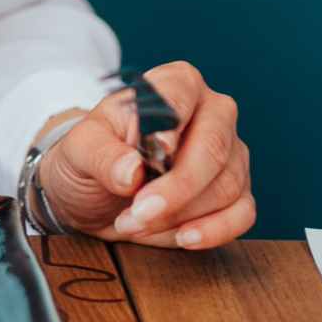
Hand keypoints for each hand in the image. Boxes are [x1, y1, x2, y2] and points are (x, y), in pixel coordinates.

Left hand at [33, 61, 253, 249]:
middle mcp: (212, 113)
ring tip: (136, 223)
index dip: (171, 126)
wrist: (97, 191)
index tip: (157, 152)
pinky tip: (184, 238)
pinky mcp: (238, 192)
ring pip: (226, 186)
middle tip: (137, 213)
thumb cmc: (93, 157)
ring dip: (180, 214)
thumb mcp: (79, 149)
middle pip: (212, 149)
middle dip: (175, 189)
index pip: (181, 95)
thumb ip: (101, 154)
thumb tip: (132, 171)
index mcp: (175, 83)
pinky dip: (213, 230)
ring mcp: (230, 153)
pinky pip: (242, 213)